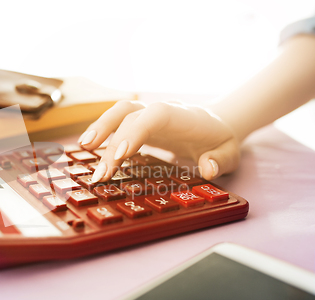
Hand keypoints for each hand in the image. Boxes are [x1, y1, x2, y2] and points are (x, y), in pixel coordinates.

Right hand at [77, 100, 239, 181]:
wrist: (215, 124)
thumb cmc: (220, 141)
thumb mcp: (230, 154)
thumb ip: (220, 160)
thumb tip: (208, 168)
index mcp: (184, 117)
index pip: (157, 115)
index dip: (136, 131)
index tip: (121, 155)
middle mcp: (163, 111)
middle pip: (131, 117)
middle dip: (112, 143)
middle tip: (101, 173)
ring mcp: (149, 115)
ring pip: (120, 112)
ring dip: (100, 128)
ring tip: (83, 148)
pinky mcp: (140, 123)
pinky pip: (118, 121)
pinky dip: (102, 130)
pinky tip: (88, 146)